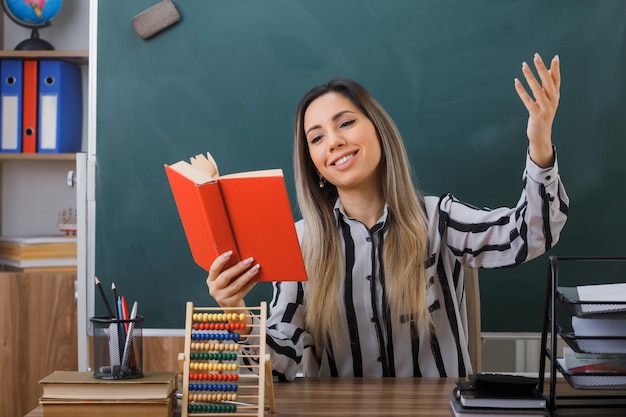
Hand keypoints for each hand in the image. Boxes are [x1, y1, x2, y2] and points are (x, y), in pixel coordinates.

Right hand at [206, 250, 259, 307]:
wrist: (231, 308)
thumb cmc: (229, 289)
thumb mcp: (224, 280)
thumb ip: (228, 270)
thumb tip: (241, 257)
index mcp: (211, 280)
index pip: (214, 268)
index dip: (221, 260)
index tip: (230, 252)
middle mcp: (214, 289)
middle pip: (226, 276)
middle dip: (238, 267)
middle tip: (249, 260)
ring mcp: (221, 297)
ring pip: (236, 284)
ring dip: (247, 275)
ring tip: (256, 268)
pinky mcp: (230, 303)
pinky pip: (243, 291)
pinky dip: (250, 284)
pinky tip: (256, 278)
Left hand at [514, 53, 560, 167]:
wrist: (541, 135)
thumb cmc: (543, 115)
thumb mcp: (548, 100)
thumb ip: (548, 86)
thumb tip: (548, 69)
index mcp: (555, 96)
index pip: (557, 80)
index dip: (556, 69)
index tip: (555, 57)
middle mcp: (552, 101)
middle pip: (548, 82)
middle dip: (542, 68)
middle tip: (536, 57)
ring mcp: (545, 108)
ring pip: (537, 90)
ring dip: (530, 77)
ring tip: (524, 66)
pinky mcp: (536, 114)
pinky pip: (528, 101)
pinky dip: (522, 91)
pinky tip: (516, 82)